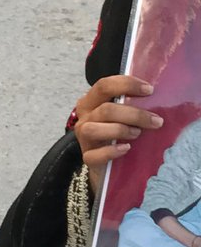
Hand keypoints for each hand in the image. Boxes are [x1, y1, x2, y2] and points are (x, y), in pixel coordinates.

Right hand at [72, 74, 162, 196]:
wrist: (110, 161)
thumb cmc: (121, 130)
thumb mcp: (124, 112)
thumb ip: (134, 103)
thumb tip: (162, 97)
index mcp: (92, 101)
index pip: (104, 86)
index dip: (127, 85)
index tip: (149, 90)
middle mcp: (85, 117)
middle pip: (105, 109)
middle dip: (134, 114)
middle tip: (156, 121)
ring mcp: (83, 137)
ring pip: (94, 129)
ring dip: (120, 130)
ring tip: (137, 134)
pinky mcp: (87, 156)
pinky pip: (94, 155)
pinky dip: (111, 151)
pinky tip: (126, 148)